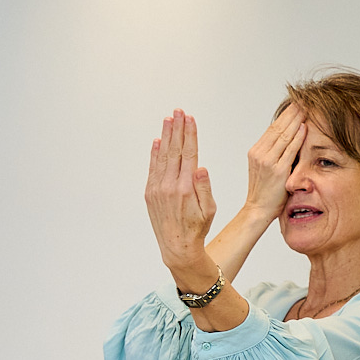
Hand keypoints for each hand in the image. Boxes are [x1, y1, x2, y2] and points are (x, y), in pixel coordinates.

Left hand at [144, 110, 216, 271]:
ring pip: (162, 157)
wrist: (177, 247)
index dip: (190, 134)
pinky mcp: (150, 194)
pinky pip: (153, 169)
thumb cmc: (197, 228)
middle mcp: (169, 186)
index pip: (188, 153)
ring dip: (166, 136)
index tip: (190, 119)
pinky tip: (158, 141)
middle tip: (179, 111)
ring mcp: (157, 189)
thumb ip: (204, 187)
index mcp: (185, 188)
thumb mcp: (209, 209)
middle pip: (174, 150)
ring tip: (169, 119)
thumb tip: (199, 167)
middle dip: (177, 129)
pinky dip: (155, 154)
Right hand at [244, 105, 304, 221]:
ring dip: (296, 120)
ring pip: (284, 135)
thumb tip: (290, 139)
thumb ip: (274, 153)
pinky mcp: (278, 170)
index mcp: (256, 152)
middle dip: (292, 113)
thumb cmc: (264, 192)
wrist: (257, 210)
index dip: (285, 115)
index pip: (272, 128)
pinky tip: (305, 127)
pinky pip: (290, 149)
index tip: (296, 105)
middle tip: (304, 100)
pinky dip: (298, 137)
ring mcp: (268, 161)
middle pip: (278, 127)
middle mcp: (259, 154)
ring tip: (307, 108)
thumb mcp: (265, 168)